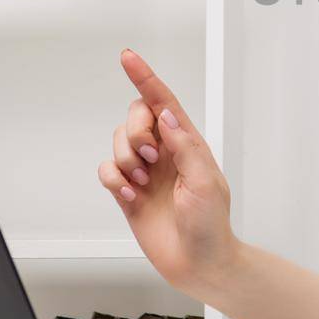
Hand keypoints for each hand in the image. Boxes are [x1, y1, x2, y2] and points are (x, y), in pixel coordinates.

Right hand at [99, 49, 237, 290]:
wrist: (198, 262)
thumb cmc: (211, 224)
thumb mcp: (206, 181)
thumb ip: (185, 146)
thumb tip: (166, 115)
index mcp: (187, 143)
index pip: (162, 102)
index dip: (144, 77)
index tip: (127, 56)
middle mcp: (164, 152)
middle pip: (135, 117)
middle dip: (135, 132)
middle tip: (148, 158)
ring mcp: (145, 171)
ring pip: (118, 143)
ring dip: (124, 160)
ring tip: (142, 184)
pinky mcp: (128, 192)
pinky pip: (107, 170)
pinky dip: (114, 180)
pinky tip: (131, 196)